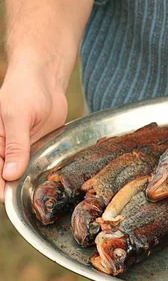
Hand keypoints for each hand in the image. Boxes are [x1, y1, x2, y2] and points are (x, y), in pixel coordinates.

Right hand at [0, 67, 67, 202]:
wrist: (46, 80)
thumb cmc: (24, 91)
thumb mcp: (16, 117)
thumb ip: (15, 146)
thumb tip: (10, 175)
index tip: (8, 200)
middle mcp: (4, 150)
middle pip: (6, 178)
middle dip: (14, 189)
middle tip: (28, 200)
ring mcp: (22, 151)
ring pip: (23, 176)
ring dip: (29, 185)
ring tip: (40, 195)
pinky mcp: (38, 149)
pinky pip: (38, 166)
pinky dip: (42, 175)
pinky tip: (50, 184)